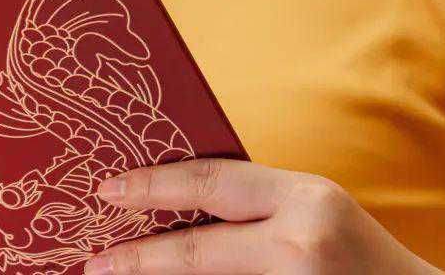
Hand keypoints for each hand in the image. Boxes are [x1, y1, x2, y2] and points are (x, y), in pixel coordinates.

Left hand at [83, 159, 443, 274]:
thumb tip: (167, 198)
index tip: (107, 190)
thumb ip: (250, 200)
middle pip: (195, 250)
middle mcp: (298, 243)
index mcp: (301, 198)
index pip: (209, 183)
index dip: (152, 186)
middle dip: (137, 257)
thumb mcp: (306, 203)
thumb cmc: (349, 246)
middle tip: (95, 262)